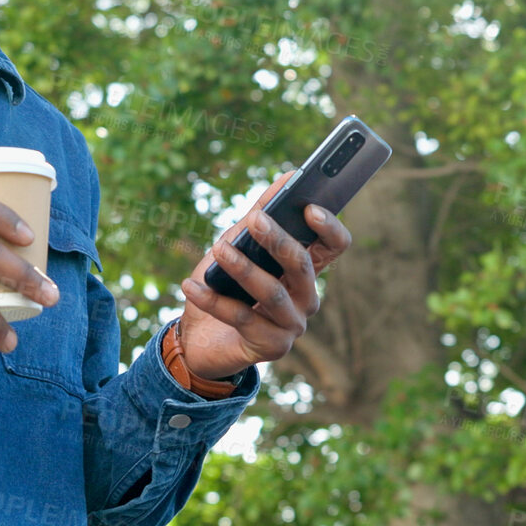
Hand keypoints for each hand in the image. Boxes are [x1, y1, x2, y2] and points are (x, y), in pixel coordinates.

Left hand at [176, 171, 353, 380]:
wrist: (199, 338)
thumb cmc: (223, 285)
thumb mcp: (237, 244)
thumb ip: (260, 214)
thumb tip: (287, 177)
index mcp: (305, 269)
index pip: (335, 245)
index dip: (329, 227)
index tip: (309, 207)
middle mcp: (306, 296)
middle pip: (302, 265)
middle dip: (278, 240)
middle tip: (254, 219)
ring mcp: (292, 324)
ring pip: (272, 292)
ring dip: (243, 268)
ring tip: (219, 249)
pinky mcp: (272, 347)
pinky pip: (242, 318)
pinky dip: (213, 300)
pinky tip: (191, 285)